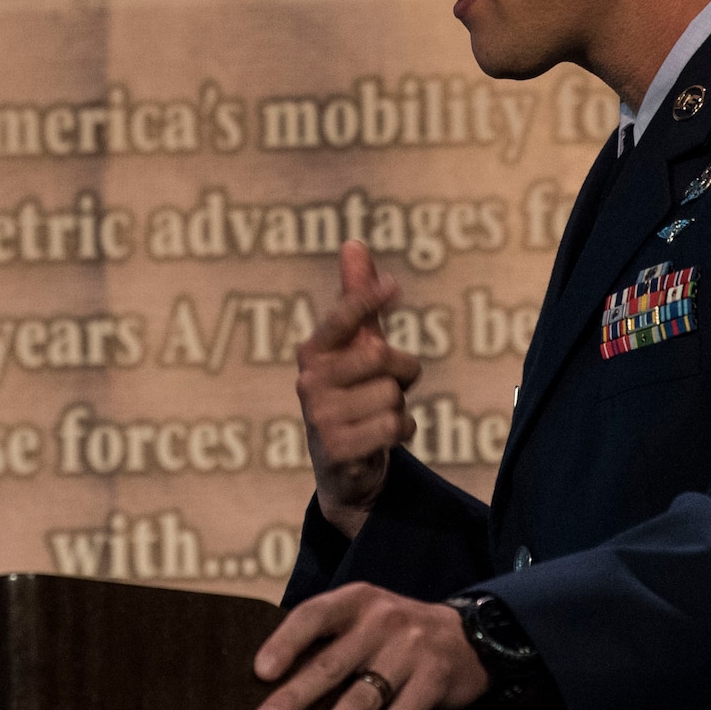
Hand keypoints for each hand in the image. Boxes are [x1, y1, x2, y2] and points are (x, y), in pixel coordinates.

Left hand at [252, 583, 490, 709]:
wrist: (467, 637)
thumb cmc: (394, 633)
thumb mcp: (363, 617)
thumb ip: (327, 638)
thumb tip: (269, 681)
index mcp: (357, 600)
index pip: (313, 615)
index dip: (284, 642)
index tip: (259, 672)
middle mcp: (383, 620)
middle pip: (332, 664)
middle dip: (295, 698)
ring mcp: (411, 651)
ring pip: (362, 699)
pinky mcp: (433, 683)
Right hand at [296, 241, 422, 535]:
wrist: (344, 466)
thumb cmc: (353, 393)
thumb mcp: (356, 346)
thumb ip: (356, 299)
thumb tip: (353, 243)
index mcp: (313, 351)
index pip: (343, 317)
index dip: (367, 299)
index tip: (393, 286)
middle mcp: (309, 380)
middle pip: (382, 357)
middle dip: (401, 371)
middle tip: (389, 385)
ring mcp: (320, 417)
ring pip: (392, 396)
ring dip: (399, 407)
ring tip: (377, 416)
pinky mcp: (337, 449)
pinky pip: (394, 426)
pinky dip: (401, 431)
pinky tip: (381, 439)